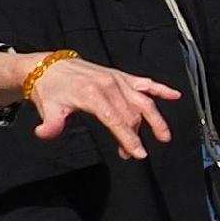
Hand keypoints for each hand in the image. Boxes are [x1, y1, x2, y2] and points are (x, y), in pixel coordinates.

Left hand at [11, 52, 179, 156]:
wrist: (50, 66)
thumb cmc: (51, 89)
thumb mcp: (48, 107)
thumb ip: (50, 123)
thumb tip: (45, 133)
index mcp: (92, 95)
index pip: (115, 120)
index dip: (128, 138)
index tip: (138, 153)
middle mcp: (108, 86)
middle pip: (131, 115)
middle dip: (135, 137)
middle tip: (133, 154)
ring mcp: (117, 80)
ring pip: (143, 101)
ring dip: (155, 119)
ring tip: (164, 135)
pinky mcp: (121, 77)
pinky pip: (144, 83)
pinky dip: (160, 89)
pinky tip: (174, 95)